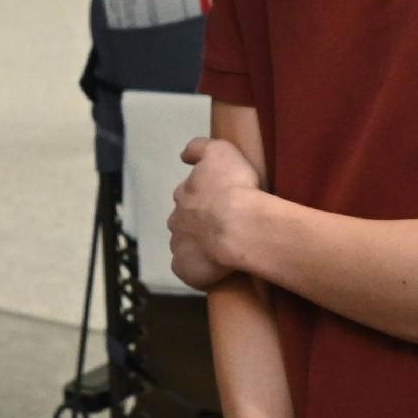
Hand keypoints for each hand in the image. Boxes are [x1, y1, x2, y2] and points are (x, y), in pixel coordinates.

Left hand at [168, 134, 262, 291]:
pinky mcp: (184, 269)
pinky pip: (188, 269)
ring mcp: (179, 245)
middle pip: (184, 221)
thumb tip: (184, 156)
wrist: (240, 226)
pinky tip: (214, 269)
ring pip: (185, 246)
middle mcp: (176, 219)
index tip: (219, 202)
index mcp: (184, 194)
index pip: (188, 195)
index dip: (203, 198)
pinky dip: (197, 269)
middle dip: (198, 223)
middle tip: (222, 227)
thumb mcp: (221, 152)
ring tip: (222, 250)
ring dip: (198, 246)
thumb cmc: (235, 187)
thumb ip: (200, 148)